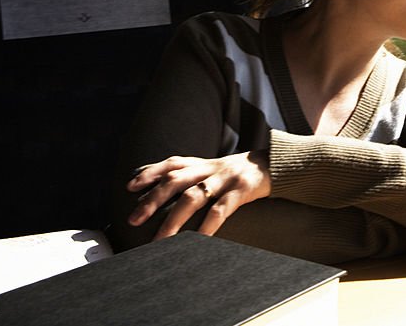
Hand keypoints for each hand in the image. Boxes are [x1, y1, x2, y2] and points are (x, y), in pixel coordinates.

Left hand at [126, 151, 271, 239]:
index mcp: (202, 163)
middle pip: (175, 180)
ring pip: (194, 197)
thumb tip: (161, 192)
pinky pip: (221, 210)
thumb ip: (192, 176)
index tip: (130, 187)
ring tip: (160, 242)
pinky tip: (198, 241)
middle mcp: (210, 168)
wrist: (275, 164)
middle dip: (153, 199)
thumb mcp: (214, 170)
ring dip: (173, 220)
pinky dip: (207, 226)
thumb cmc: (239, 173)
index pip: (171, 163)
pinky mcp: (242, 190)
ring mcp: (226, 178)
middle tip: (134, 220)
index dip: (149, 173)